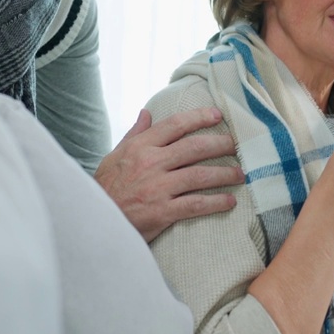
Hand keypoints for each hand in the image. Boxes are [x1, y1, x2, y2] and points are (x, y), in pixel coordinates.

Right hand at [94, 107, 244, 241]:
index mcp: (140, 146)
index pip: (175, 125)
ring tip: (239, 174)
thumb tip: (146, 113)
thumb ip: (134, 134)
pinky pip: (196, 204)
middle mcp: (151, 163)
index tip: (217, 115)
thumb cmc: (105, 187)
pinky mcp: (163, 211)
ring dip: (224, 174)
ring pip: (200, 175)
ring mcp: (158, 188)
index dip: (199, 117)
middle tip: (236, 145)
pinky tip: (230, 201)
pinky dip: (216, 202)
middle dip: (220, 144)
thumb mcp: (114, 155)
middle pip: (194, 147)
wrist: (94, 220)